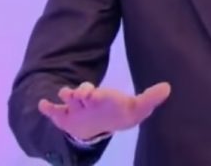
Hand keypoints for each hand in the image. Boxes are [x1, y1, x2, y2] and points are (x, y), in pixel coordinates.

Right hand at [37, 81, 171, 141]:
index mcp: (103, 98)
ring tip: (63, 95)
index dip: (94, 93)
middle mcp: (87, 101)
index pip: (97, 94)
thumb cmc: (120, 113)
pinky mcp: (65, 117)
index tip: (93, 94)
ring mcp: (75, 109)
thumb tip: (168, 87)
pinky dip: (47, 108)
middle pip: (80, 94)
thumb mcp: (136, 109)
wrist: (103, 122)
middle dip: (78, 93)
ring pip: (67, 101)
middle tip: (78, 93)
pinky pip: (54, 112)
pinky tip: (42, 104)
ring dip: (65, 98)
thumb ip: (150, 99)